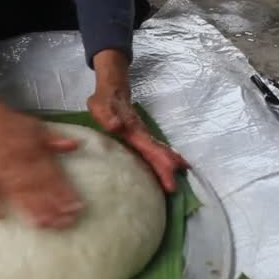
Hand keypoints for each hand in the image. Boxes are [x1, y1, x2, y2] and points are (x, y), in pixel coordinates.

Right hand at [0, 75, 82, 227]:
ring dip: (30, 209)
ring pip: (17, 193)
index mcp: (32, 152)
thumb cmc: (11, 123)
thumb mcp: (36, 127)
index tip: (76, 207)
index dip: (64, 192)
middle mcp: (17, 163)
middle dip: (52, 206)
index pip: (52, 176)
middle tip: (66, 222)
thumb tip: (75, 145)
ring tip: (43, 225)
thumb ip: (55, 139)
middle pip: (37, 189)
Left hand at [89, 50, 188, 191]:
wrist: (113, 89)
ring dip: (168, 165)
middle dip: (166, 170)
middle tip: (173, 189)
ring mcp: (143, 135)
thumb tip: (116, 125)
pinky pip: (155, 149)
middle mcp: (142, 135)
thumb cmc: (105, 101)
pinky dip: (163, 158)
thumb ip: (109, 117)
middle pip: (158, 153)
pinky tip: (167, 166)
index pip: (150, 151)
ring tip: (176, 180)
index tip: (169, 182)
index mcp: (134, 132)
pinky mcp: (140, 136)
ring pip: (159, 151)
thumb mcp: (102, 107)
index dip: (160, 166)